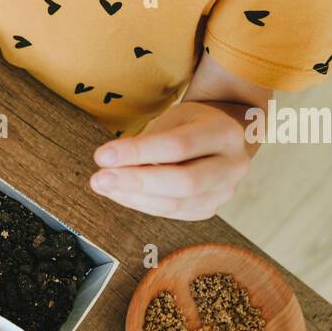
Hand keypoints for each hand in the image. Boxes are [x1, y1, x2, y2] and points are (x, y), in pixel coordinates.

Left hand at [89, 101, 253, 220]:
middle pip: (184, 182)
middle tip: (99, 180)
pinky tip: (120, 194)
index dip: (138, 153)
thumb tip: (112, 165)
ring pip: (176, 204)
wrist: (223, 136)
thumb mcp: (174, 117)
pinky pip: (172, 213)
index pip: (179, 146)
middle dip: (136, 183)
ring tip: (104, 186)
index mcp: (225, 134)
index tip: (102, 156)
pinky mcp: (209, 209)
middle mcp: (232, 166)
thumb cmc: (192, 123)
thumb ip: (149, 141)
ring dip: (134, 197)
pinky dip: (142, 204)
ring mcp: (224, 192)